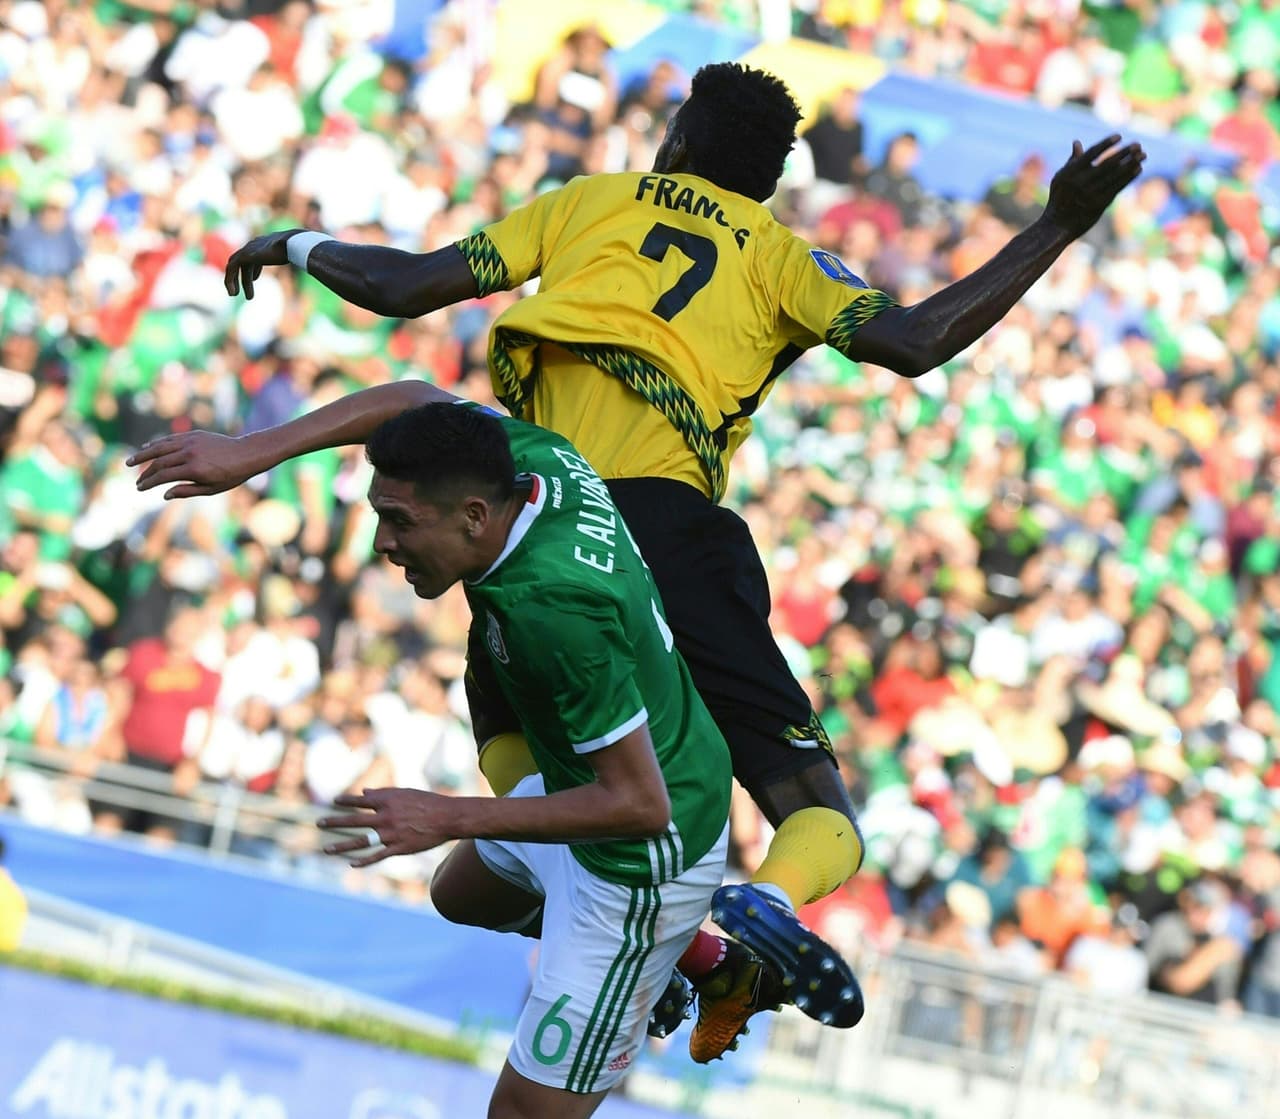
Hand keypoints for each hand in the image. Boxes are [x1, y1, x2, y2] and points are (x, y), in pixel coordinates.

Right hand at [128, 430, 267, 498]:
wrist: (246, 453)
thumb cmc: (231, 475)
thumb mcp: (211, 489)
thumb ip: (186, 491)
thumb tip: (164, 495)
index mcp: (194, 469)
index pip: (163, 476)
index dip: (149, 482)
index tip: (140, 488)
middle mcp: (190, 454)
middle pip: (159, 462)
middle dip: (145, 472)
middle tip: (136, 480)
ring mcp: (191, 442)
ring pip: (161, 447)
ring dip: (144, 454)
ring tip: (131, 462)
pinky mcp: (194, 434)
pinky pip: (171, 439)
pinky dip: (157, 443)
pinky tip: (148, 448)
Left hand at [225, 229, 305, 299]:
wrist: (293, 243)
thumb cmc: (299, 250)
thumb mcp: (295, 255)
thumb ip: (295, 257)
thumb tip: (309, 262)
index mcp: (263, 244)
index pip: (253, 256)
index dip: (253, 269)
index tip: (255, 280)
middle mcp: (253, 245)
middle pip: (243, 263)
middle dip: (242, 277)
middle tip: (241, 292)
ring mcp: (247, 250)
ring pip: (234, 266)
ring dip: (233, 281)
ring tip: (234, 295)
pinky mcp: (245, 256)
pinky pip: (232, 269)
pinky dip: (230, 280)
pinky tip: (234, 292)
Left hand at [319, 787, 455, 866]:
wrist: (447, 817)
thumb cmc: (427, 801)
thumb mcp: (405, 793)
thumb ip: (383, 793)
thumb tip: (364, 793)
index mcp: (388, 801)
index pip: (361, 801)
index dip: (346, 801)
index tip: (333, 801)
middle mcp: (386, 817)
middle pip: (355, 821)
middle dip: (335, 822)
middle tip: (319, 823)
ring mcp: (391, 834)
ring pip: (361, 842)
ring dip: (342, 846)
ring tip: (326, 849)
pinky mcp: (399, 848)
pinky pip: (377, 856)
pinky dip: (364, 861)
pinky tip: (352, 864)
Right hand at [1042, 135, 1146, 238]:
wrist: (1057, 225)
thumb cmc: (1058, 199)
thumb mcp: (1060, 178)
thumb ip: (1071, 161)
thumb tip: (1077, 142)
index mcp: (1070, 173)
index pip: (1091, 154)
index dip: (1106, 144)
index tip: (1118, 136)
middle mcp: (1081, 182)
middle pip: (1107, 163)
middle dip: (1124, 153)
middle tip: (1138, 144)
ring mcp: (1091, 194)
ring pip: (1115, 175)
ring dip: (1131, 164)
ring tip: (1143, 155)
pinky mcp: (1099, 204)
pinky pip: (1117, 188)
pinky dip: (1128, 178)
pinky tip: (1138, 169)